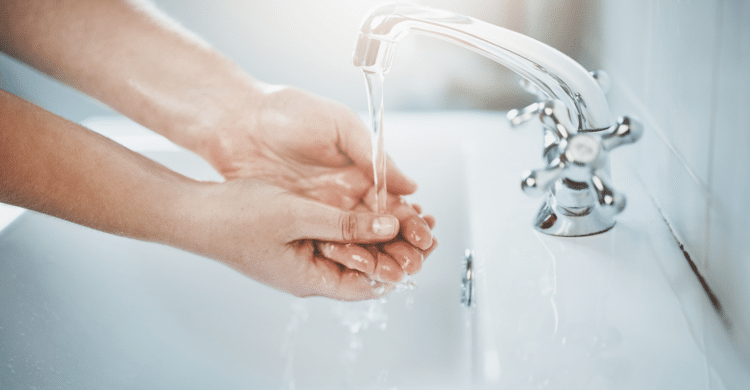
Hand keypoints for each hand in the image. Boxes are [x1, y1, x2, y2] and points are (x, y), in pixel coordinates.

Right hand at [181, 179, 411, 300]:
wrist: (195, 212)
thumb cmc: (235, 218)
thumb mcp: (298, 216)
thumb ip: (345, 224)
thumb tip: (391, 226)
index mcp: (310, 279)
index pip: (370, 285)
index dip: (400, 265)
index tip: (425, 244)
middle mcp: (309, 273)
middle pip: (365, 267)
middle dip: (396, 247)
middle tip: (424, 224)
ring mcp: (302, 257)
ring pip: (352, 249)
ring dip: (379, 232)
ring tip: (407, 212)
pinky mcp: (295, 239)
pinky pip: (335, 236)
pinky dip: (356, 223)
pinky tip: (372, 205)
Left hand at [198, 86, 435, 278]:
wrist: (237, 121)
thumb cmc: (287, 112)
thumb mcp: (339, 126)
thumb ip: (373, 155)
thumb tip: (409, 185)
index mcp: (359, 169)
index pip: (393, 202)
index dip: (411, 221)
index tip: (427, 236)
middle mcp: (342, 193)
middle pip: (378, 228)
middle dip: (400, 246)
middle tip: (416, 262)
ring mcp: (319, 208)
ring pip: (354, 241)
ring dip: (376, 257)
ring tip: (396, 273)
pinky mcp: (296, 219)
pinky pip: (324, 243)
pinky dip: (343, 257)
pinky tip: (359, 269)